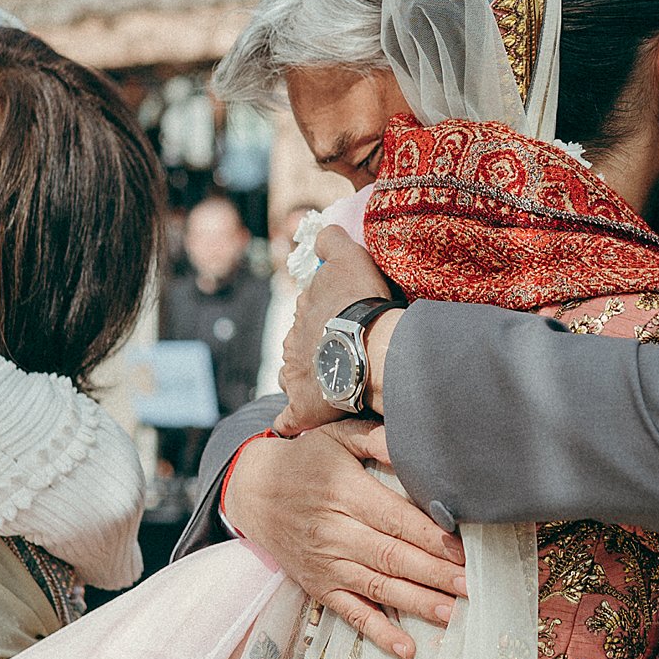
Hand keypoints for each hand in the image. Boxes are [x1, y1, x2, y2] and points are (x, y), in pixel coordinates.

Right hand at [220, 420, 466, 658]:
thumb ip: (377, 438)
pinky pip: (351, 612)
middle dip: (435, 574)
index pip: (396, 520)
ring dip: (417, 603)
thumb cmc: (304, 461)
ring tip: (452, 614)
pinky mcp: (319, 586)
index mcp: (345, 494)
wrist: (252, 491)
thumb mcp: (336, 436)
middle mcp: (336, 533)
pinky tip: (406, 648)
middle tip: (472, 586)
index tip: (464, 551)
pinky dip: (378, 632)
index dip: (431, 538)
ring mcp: (327, 564)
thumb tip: (413, 445)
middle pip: (393, 558)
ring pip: (378, 588)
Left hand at [275, 227, 394, 435]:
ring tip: (330, 385)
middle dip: (314, 348)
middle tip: (341, 354)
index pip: (308, 314)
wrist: (368, 346)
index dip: (324, 317)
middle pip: (299, 345)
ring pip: (294, 377)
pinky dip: (291, 421)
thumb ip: (331, 241)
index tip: (342, 322)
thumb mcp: (347, 256)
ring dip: (307, 380)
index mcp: (304, 313)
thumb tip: (321, 233)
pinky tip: (295, 424)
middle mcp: (293, 344)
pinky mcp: (303, 407)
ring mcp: (296, 376)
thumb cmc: (360, 301)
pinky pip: (289, 419)